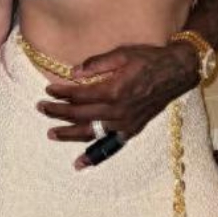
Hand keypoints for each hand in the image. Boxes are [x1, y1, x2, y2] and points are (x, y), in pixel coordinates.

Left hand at [38, 42, 198, 168]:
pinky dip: (94, 156)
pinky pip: (109, 146)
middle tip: (41, 108)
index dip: (61, 93)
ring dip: (68, 134)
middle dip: (58, 112)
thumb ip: (97, 63)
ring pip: (90, 133)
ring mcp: (124, 123)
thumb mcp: (122, 53)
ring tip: (51, 133)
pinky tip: (80, 163)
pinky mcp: (131, 129)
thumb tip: (73, 73)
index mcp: (113, 90)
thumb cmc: (149, 58)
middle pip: (80, 115)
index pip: (78, 95)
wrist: (176, 72)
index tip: (48, 90)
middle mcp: (117, 110)